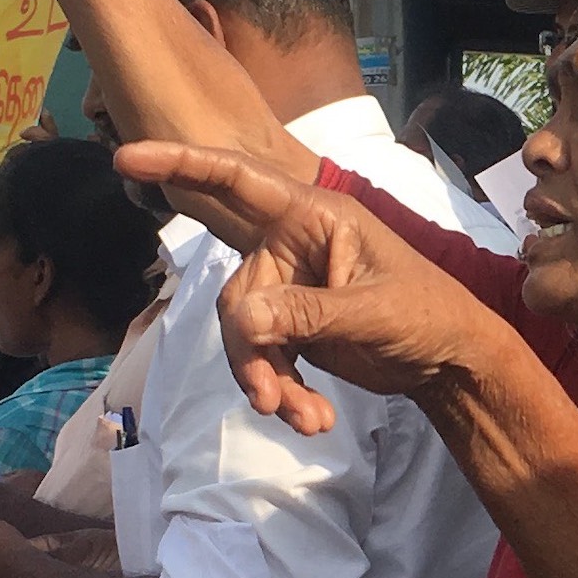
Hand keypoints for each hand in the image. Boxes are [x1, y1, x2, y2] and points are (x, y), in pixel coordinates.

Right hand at [111, 140, 501, 431]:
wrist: (450, 361)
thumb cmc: (428, 314)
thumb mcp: (371, 312)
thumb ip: (305, 314)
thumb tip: (240, 320)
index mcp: (315, 216)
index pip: (238, 179)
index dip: (182, 164)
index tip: (126, 156)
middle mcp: (294, 244)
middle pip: (235, 292)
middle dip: (247, 351)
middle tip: (272, 399)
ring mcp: (289, 286)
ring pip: (243, 335)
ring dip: (266, 382)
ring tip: (307, 421)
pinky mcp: (291, 326)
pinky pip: (262, 358)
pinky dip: (280, 391)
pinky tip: (314, 420)